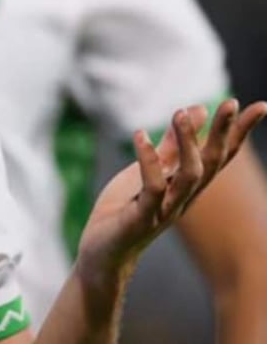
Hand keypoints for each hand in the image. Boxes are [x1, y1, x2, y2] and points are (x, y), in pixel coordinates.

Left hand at [77, 99, 266, 278]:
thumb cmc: (126, 209)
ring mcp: (165, 209)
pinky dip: (149, 162)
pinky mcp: (142, 218)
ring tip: (179, 112)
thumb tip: (196, 110)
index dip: (239, 132)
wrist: (103, 253)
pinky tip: (140, 135)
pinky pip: (152, 189)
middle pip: (211, 163)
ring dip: (187, 143)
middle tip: (231, 102)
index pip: (220, 155)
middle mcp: (183, 197)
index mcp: (187, 185)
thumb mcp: (151, 169)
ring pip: (189, 175)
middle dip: (223, 133)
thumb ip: (172, 145)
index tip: (260, 106)